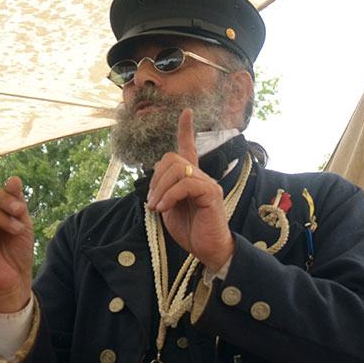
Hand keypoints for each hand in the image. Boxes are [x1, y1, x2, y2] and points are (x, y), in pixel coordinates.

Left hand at [145, 109, 235, 270]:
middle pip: (172, 159)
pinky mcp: (210, 193)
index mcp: (191, 179)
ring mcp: (207, 184)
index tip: (186, 112)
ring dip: (160, 188)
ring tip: (157, 208)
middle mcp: (202, 177)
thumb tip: (155, 184)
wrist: (209, 250)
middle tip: (152, 202)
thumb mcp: (170, 209)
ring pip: (178, 169)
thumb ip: (164, 192)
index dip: (186, 130)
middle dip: (156, 179)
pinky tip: (165, 209)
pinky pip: (186, 184)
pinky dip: (169, 195)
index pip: (189, 148)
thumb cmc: (191, 231)